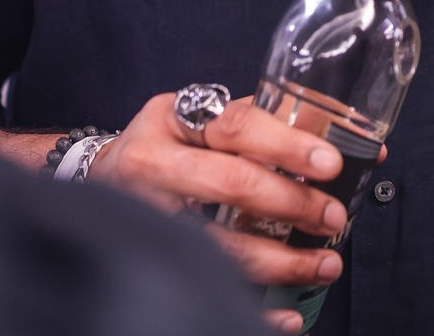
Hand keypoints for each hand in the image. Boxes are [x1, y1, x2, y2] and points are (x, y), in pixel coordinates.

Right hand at [91, 92, 346, 331]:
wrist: (99, 177)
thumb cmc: (167, 143)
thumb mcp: (198, 117)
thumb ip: (258, 119)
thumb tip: (334, 129)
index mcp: (172, 119)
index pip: (237, 125)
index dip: (287, 144)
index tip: (330, 163)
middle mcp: (152, 166)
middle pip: (230, 183)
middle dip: (292, 203)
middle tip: (332, 217)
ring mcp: (144, 217)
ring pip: (218, 245)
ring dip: (281, 261)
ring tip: (324, 264)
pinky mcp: (146, 258)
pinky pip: (202, 286)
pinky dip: (252, 306)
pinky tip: (284, 315)